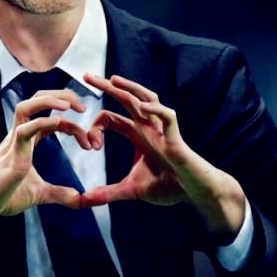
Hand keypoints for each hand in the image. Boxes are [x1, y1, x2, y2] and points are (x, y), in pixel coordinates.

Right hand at [0, 89, 90, 232]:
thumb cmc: (3, 197)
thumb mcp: (39, 194)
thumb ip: (59, 194)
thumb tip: (79, 198)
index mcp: (26, 140)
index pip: (51, 118)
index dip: (73, 124)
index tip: (90, 142)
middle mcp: (19, 135)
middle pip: (38, 100)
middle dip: (62, 96)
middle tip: (83, 107)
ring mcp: (13, 143)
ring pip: (26, 106)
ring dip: (49, 100)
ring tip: (69, 106)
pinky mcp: (11, 156)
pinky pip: (24, 130)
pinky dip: (41, 122)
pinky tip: (58, 122)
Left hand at [83, 74, 245, 242]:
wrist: (194, 192)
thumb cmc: (168, 186)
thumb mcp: (131, 190)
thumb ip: (106, 193)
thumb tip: (82, 201)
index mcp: (137, 135)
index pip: (111, 118)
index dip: (95, 126)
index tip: (90, 145)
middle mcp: (148, 127)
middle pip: (126, 99)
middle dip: (107, 87)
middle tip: (87, 76)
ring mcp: (162, 129)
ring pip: (147, 98)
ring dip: (131, 87)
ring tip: (113, 79)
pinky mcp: (176, 138)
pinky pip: (168, 116)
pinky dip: (156, 109)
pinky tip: (143, 107)